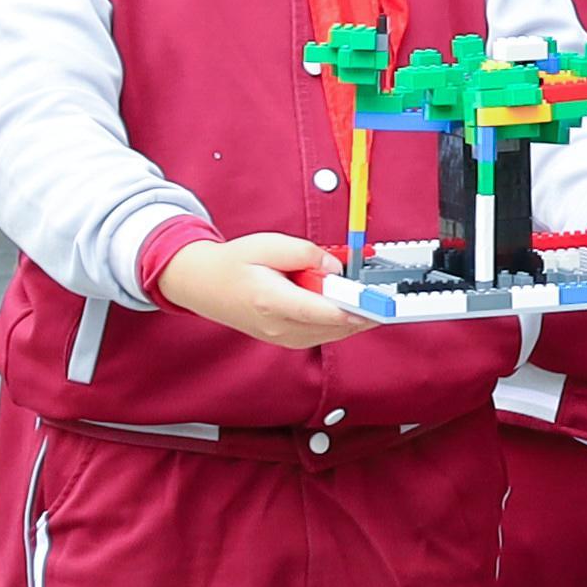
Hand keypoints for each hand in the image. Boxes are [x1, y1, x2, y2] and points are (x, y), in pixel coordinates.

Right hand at [155, 229, 363, 349]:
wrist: (203, 285)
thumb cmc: (233, 264)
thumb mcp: (268, 245)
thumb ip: (306, 253)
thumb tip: (337, 268)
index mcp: (272, 302)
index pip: (325, 312)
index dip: (358, 308)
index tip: (381, 302)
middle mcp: (279, 327)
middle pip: (337, 326)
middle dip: (363, 308)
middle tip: (384, 292)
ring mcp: (283, 338)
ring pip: (334, 333)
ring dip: (353, 314)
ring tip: (362, 292)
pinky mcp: (288, 341)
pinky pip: (325, 334)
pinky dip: (340, 320)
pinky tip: (346, 302)